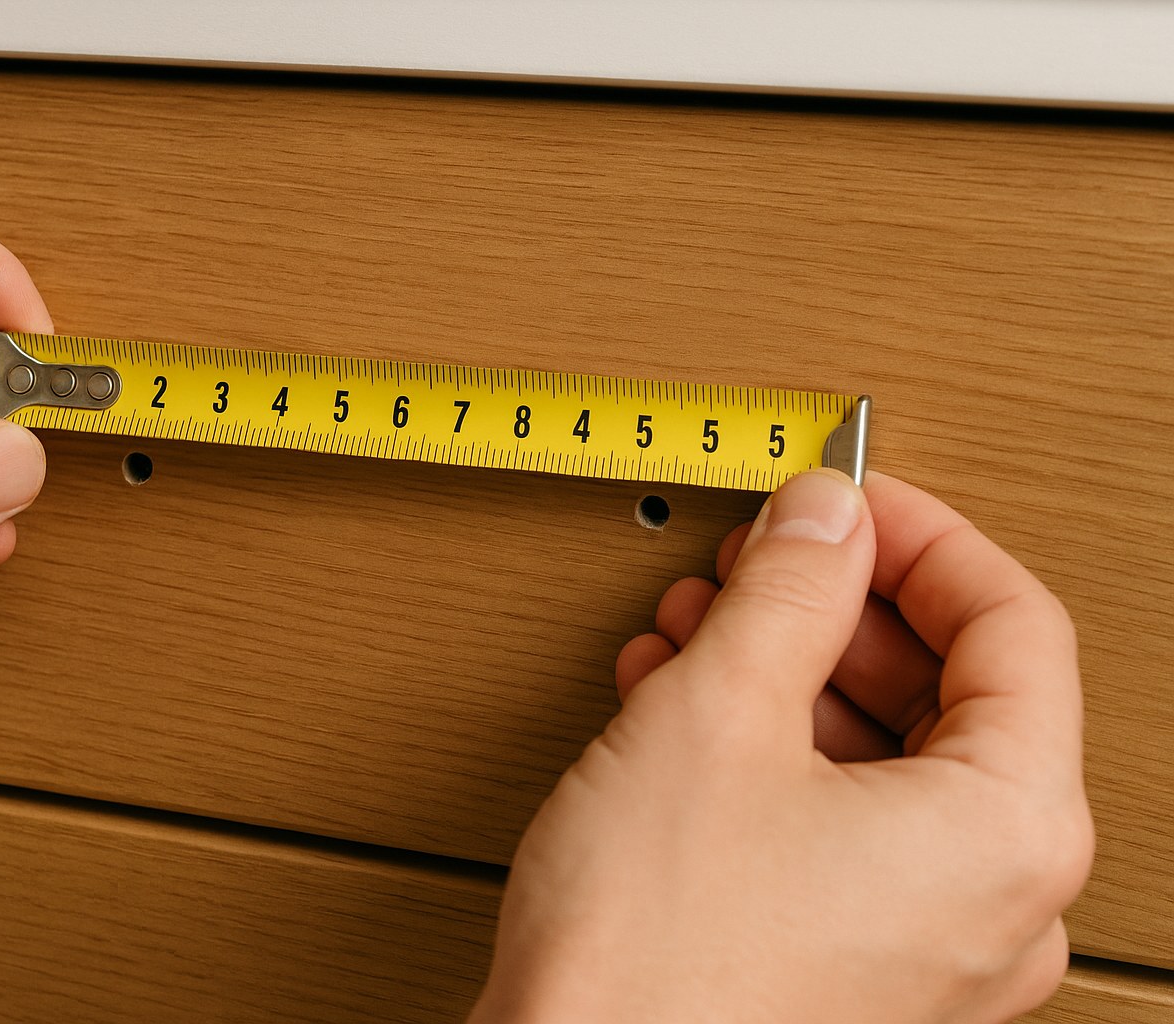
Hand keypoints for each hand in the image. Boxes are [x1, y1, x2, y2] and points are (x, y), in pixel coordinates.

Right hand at [471, 469, 1092, 1023]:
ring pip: (884, 760)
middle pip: (952, 694)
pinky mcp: (853, 971)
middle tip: (760, 559)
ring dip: (789, 673)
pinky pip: (841, 827)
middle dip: (839, 607)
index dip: (923, 537)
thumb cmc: (652, 961)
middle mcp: (996, 904)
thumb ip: (790, 590)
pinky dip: (771, 752)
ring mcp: (928, 950)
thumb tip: (825, 517)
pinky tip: (682, 708)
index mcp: (1009, 832)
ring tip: (698, 630)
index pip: (1015, 625)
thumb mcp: (717, 716)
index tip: (850, 498)